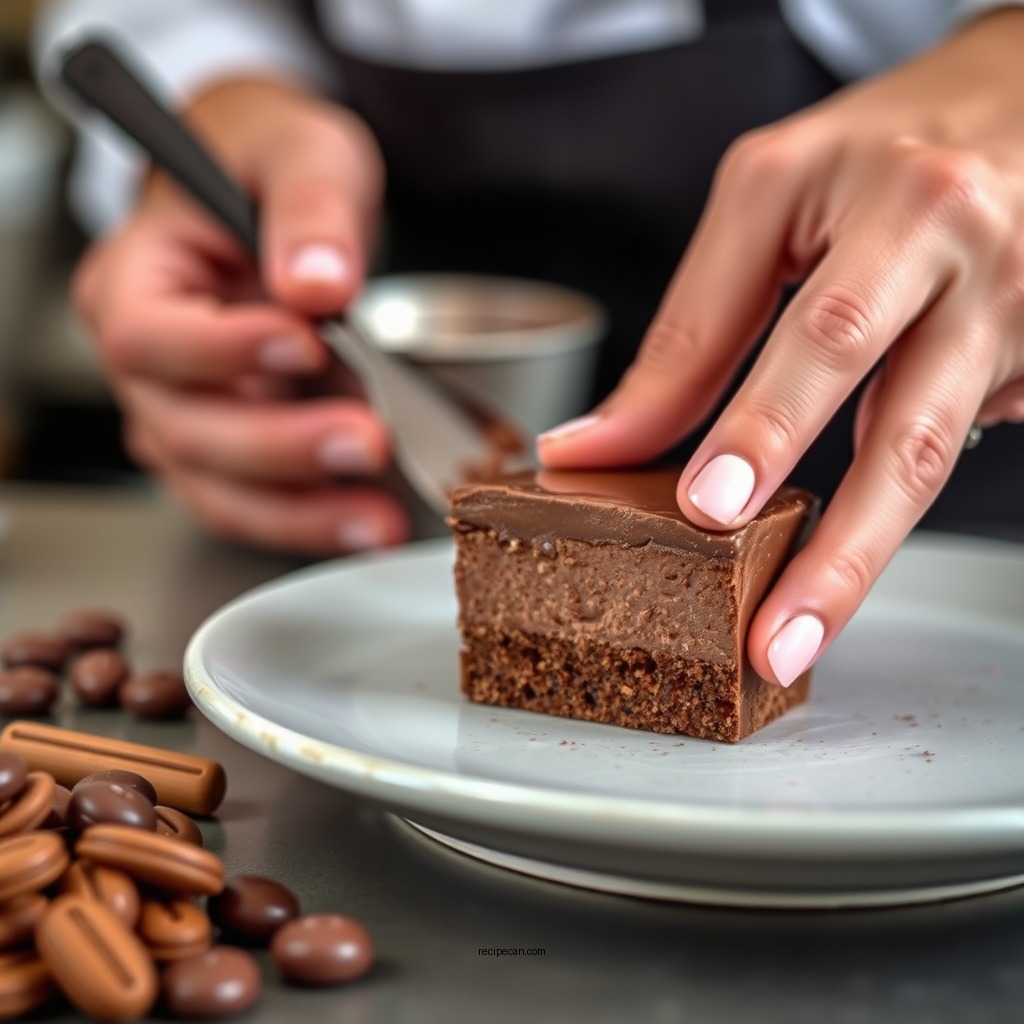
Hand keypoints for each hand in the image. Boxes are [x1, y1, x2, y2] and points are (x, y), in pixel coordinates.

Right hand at [73, 77, 408, 553]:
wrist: (273, 197)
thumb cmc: (269, 169)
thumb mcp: (301, 152)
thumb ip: (311, 207)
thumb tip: (319, 284)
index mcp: (135, 277)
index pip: (151, 334)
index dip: (223, 352)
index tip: (306, 345)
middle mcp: (148, 361)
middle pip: (185, 426)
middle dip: (280, 447)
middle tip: (368, 441)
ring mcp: (184, 413)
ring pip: (216, 486)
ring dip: (299, 512)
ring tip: (377, 520)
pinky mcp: (228, 450)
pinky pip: (254, 503)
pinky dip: (309, 520)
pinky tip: (366, 521)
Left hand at [538, 10, 1023, 684]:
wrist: (1021, 100)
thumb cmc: (877, 150)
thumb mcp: (768, 202)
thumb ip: (693, 328)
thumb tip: (597, 443)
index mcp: (891, 203)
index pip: (814, 334)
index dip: (757, 429)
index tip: (702, 507)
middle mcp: (967, 264)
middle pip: (900, 424)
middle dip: (834, 543)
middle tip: (767, 627)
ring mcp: (1017, 314)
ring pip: (933, 461)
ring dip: (861, 563)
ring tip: (794, 637)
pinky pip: (960, 442)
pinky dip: (892, 508)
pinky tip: (843, 553)